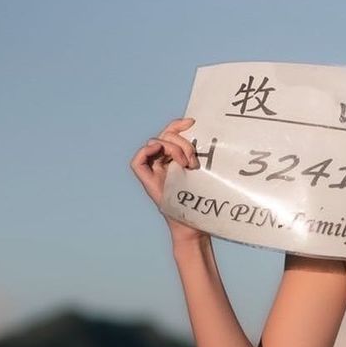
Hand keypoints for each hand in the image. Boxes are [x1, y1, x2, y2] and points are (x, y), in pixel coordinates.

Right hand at [129, 116, 204, 243]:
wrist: (195, 224)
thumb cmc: (202, 200)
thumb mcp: (204, 172)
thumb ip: (200, 154)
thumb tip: (209, 132)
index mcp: (176, 158)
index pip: (171, 133)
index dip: (178, 124)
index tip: (193, 122)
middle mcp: (163, 162)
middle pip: (164, 136)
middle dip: (180, 141)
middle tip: (194, 158)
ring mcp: (154, 171)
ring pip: (154, 143)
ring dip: (171, 148)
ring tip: (187, 164)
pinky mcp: (148, 181)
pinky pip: (137, 161)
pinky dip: (146, 151)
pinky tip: (159, 152)